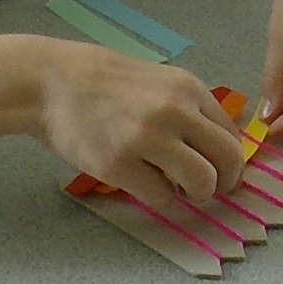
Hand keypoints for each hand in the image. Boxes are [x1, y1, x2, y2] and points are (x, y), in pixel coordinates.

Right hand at [33, 40, 246, 206]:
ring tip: (180, 191)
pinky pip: (162, 198)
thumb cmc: (105, 83)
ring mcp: (147, 139)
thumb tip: (216, 149)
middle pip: (227, 160)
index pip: (232, 135)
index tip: (221, 173)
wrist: (50, 83)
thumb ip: (188, 110)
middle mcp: (175, 111)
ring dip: (197, 195)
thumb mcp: (158, 81)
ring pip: (202, 182)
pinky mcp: (120, 165)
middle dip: (224, 182)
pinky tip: (151, 191)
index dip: (231, 161)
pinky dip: (164, 202)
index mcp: (188, 89)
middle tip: (208, 190)